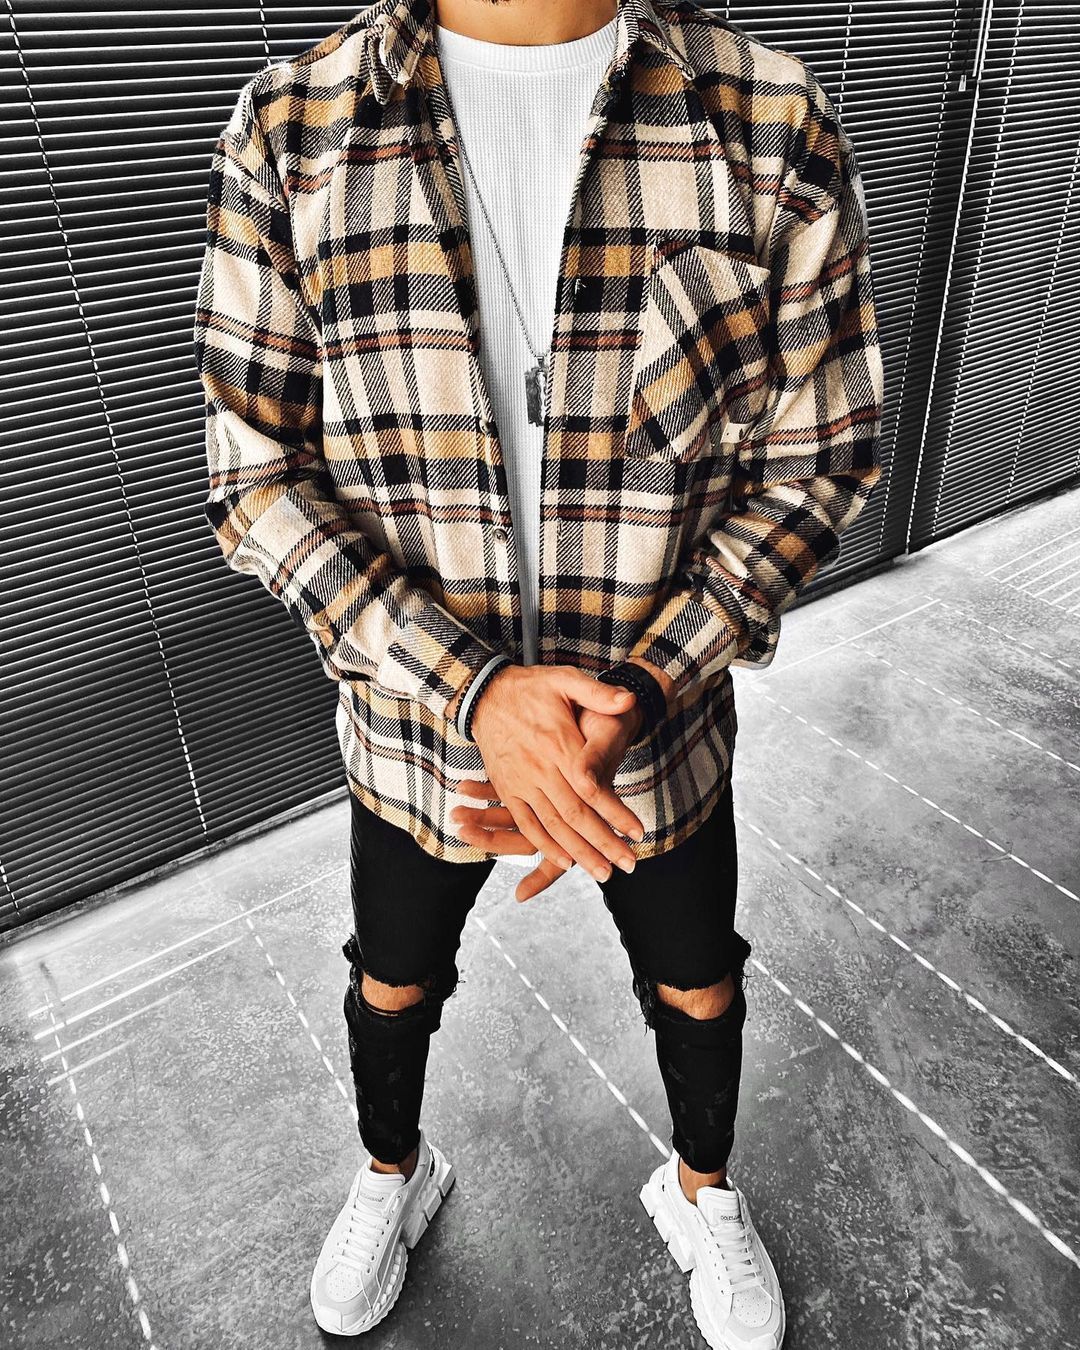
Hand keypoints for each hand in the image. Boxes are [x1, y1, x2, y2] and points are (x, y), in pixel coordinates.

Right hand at [449, 663, 645, 884]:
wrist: (485, 693)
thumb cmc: (531, 687)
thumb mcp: (566, 680)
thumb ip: (598, 693)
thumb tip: (628, 701)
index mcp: (559, 745)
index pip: (593, 789)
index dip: (616, 813)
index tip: (638, 832)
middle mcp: (540, 769)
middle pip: (576, 816)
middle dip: (603, 844)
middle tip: (628, 865)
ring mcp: (521, 782)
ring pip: (553, 826)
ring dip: (579, 853)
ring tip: (602, 872)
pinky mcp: (508, 789)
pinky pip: (526, 824)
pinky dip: (545, 845)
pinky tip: (564, 861)